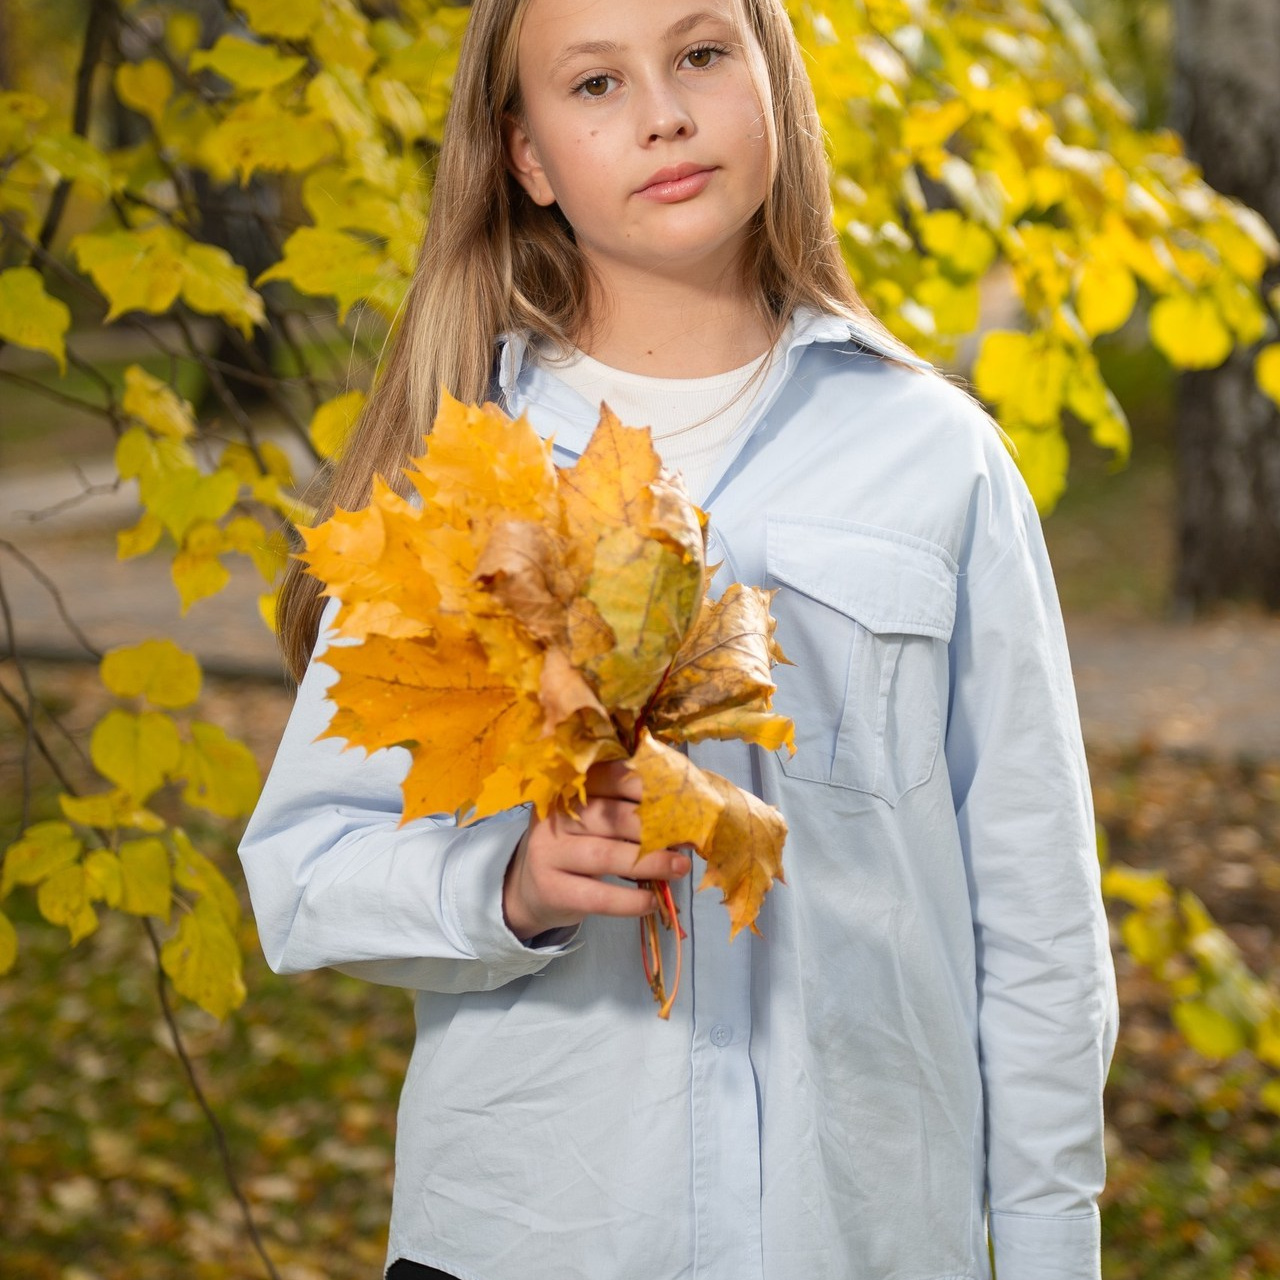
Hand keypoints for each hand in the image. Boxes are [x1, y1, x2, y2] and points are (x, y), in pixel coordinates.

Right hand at [502, 761, 691, 940]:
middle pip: (611, 816)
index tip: (682, 799)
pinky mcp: (552, 890)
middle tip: (689, 836)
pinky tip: (652, 902)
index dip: (648, 786)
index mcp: (569, 789)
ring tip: (680, 868)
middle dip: (656, 826)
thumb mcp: (591, 820)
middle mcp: (555, 817)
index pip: (610, 778)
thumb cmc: (575, 847)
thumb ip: (625, 809)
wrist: (531, 890)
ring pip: (607, 855)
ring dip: (651, 862)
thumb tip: (684, 813)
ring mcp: (548, 853)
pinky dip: (630, 900)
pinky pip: (598, 896)